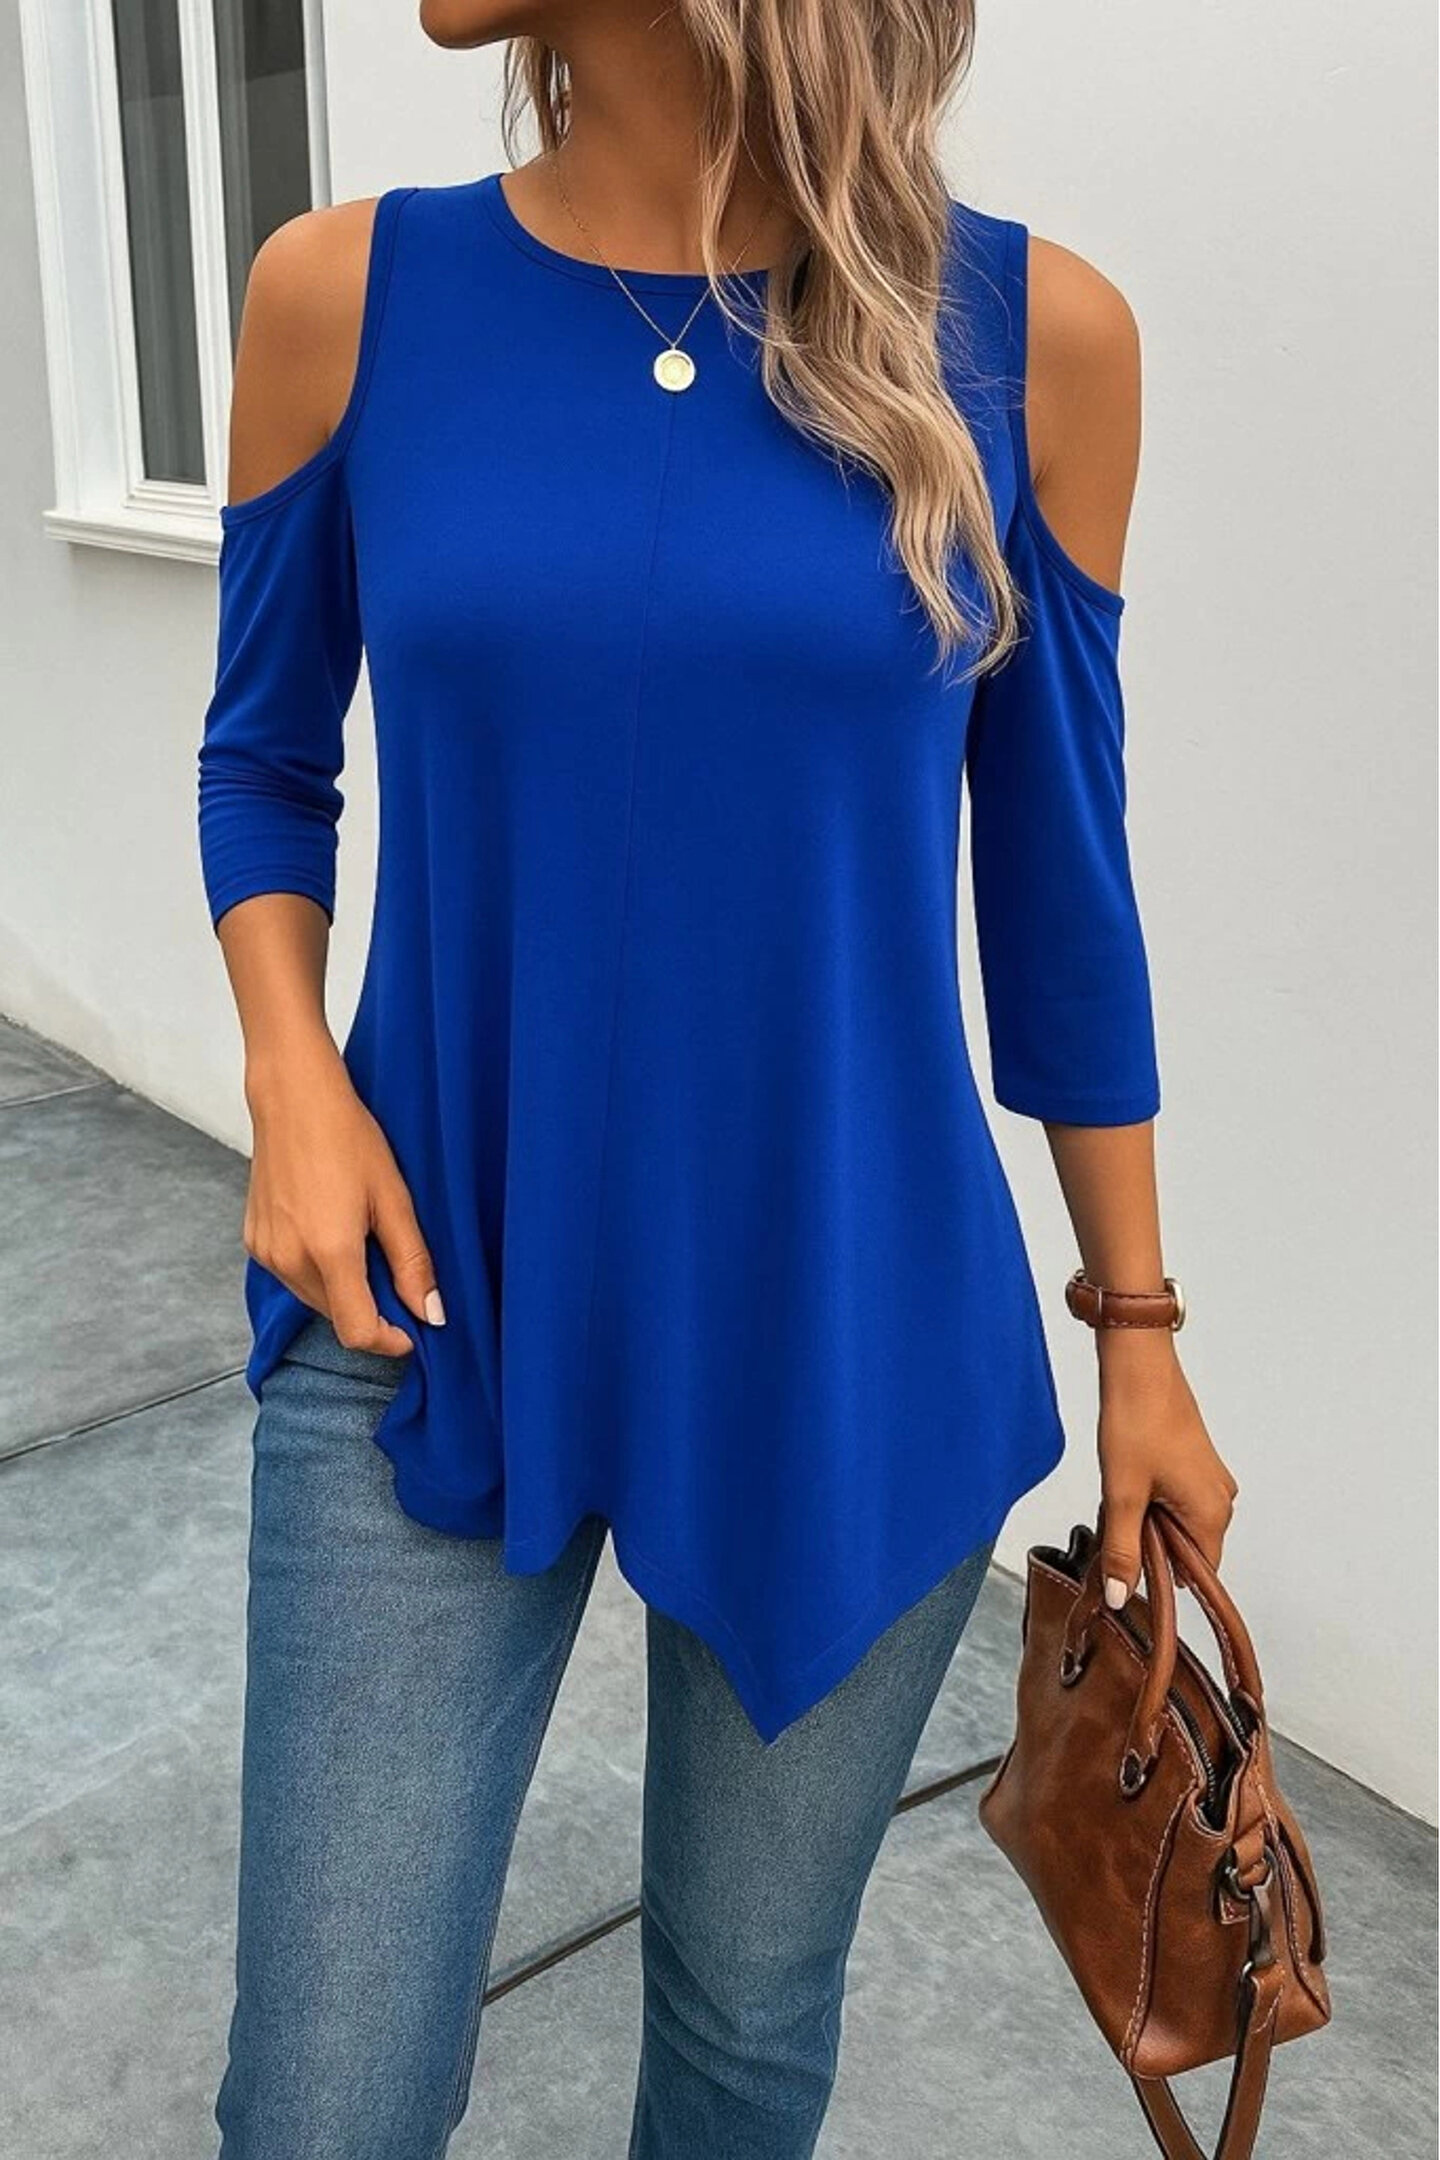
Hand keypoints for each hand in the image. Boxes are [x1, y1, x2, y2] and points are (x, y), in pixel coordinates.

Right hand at [243, 1034, 443, 1356]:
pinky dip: (319, 1271)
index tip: (412, 1330)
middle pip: (336, 1319)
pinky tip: (333, 1233)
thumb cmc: (347, 1137)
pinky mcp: (254, 1242)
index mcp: (329, 1252)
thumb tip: (431, 1313)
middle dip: (371, 1311)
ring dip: (344, 1291)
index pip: (356, 1332)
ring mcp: (266, 1253)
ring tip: (364, 1243)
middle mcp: (289, 1260)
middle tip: (396, 1275)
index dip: (389, 1342)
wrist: (293, 1098)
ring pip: (315, 1300)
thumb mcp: (394, 1198)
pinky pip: (293, 1277)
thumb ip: (412, 1262)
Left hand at [1095, 1334, 1237, 1607]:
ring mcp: (1210, 1480)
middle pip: (1185, 1550)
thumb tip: (1121, 1596)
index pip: (1196, 1576)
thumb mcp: (1122, 1494)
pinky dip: (1149, 1498)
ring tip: (1122, 1491)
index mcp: (1212, 1515)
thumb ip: (1123, 1550)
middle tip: (1118, 1514)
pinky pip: (1174, 1500)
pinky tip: (1128, 1478)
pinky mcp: (1196, 1464)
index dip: (1159, 1577)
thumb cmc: (1137, 1422)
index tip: (1128, 1561)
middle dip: (1148, 1543)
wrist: (1138, 1367)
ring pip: (1175, 1523)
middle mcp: (1220, 1500)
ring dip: (1145, 1519)